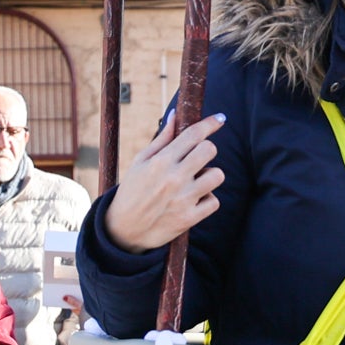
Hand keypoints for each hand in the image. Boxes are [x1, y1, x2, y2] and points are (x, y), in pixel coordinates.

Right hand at [103, 112, 224, 253]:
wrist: (124, 229)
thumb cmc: (132, 190)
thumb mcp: (140, 162)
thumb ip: (162, 139)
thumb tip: (175, 115)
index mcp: (161, 162)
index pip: (193, 135)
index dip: (210, 123)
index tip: (220, 119)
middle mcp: (174, 178)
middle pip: (209, 150)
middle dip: (206, 150)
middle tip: (197, 158)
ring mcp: (183, 199)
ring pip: (217, 175)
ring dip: (209, 176)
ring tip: (195, 181)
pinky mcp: (189, 218)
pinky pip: (214, 201)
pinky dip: (207, 199)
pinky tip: (194, 199)